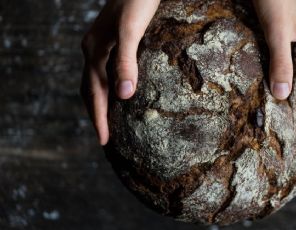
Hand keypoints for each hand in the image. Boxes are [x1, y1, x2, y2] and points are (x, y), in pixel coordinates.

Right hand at [80, 0, 159, 144]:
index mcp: (95, 51)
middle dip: (96, 116)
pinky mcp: (112, 42)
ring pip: (96, 82)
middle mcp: (93, 50)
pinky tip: (119, 93)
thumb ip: (126, 60)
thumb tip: (123, 95)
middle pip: (90, 90)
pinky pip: (104, 72)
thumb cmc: (137, 1)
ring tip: (108, 123)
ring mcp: (101, 45)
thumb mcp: (131, 30)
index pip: (94, 93)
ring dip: (100, 104)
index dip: (99, 119)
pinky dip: (108, 88)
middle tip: (104, 139)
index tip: (104, 142)